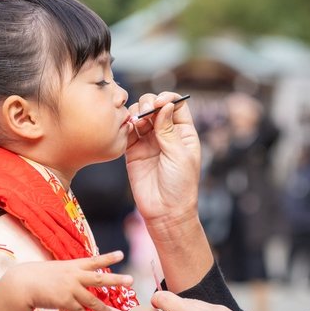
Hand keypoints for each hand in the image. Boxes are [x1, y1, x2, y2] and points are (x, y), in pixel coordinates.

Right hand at [5, 252, 132, 310]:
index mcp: (73, 266)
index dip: (108, 258)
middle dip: (117, 280)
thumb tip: (82, 281)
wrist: (22, 283)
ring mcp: (70, 289)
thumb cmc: (38, 276)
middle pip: (100, 279)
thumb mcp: (57, 269)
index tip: (121, 254)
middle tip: (131, 280)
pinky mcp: (64, 302)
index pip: (94, 260)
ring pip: (93, 302)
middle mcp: (75, 276)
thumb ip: (71, 274)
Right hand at [125, 92, 201, 229]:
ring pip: (139, 116)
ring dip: (137, 113)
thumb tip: (164, 105)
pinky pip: (127, 131)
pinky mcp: (133, 151)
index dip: (167, 98)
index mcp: (183, 133)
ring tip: (137, 123)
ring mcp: (148, 141)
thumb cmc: (180, 185)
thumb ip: (169, 130)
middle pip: (155, 107)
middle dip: (149, 104)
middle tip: (146, 112)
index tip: (160, 102)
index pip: (176, 105)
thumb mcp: (179, 155)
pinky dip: (126, 125)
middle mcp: (165, 134)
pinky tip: (128, 129)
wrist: (165, 212)